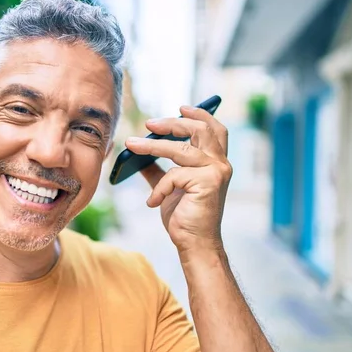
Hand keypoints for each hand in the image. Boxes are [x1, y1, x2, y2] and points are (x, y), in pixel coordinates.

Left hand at [125, 106, 231, 252]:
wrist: (194, 244)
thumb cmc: (185, 216)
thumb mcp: (169, 187)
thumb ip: (157, 169)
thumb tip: (137, 156)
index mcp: (216, 162)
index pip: (215, 129)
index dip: (200, 114)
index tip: (180, 107)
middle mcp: (220, 164)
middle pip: (200, 130)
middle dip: (173, 123)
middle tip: (148, 123)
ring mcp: (216, 172)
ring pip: (181, 149)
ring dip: (152, 145)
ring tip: (131, 144)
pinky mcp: (207, 183)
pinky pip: (174, 175)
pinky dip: (159, 188)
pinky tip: (152, 202)